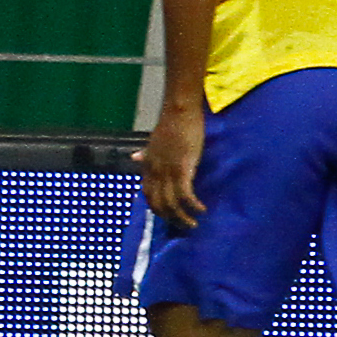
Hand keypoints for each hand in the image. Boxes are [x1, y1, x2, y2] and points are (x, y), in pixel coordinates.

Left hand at [139, 100, 206, 227]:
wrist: (179, 110)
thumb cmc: (170, 123)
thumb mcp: (153, 141)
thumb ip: (145, 153)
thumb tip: (134, 157)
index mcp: (148, 167)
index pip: (148, 196)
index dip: (158, 210)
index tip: (170, 217)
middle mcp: (155, 172)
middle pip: (158, 205)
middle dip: (171, 220)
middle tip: (184, 227)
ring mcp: (168, 171)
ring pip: (171, 204)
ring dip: (182, 219)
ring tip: (193, 225)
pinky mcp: (182, 168)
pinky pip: (185, 194)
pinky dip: (193, 206)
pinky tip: (201, 210)